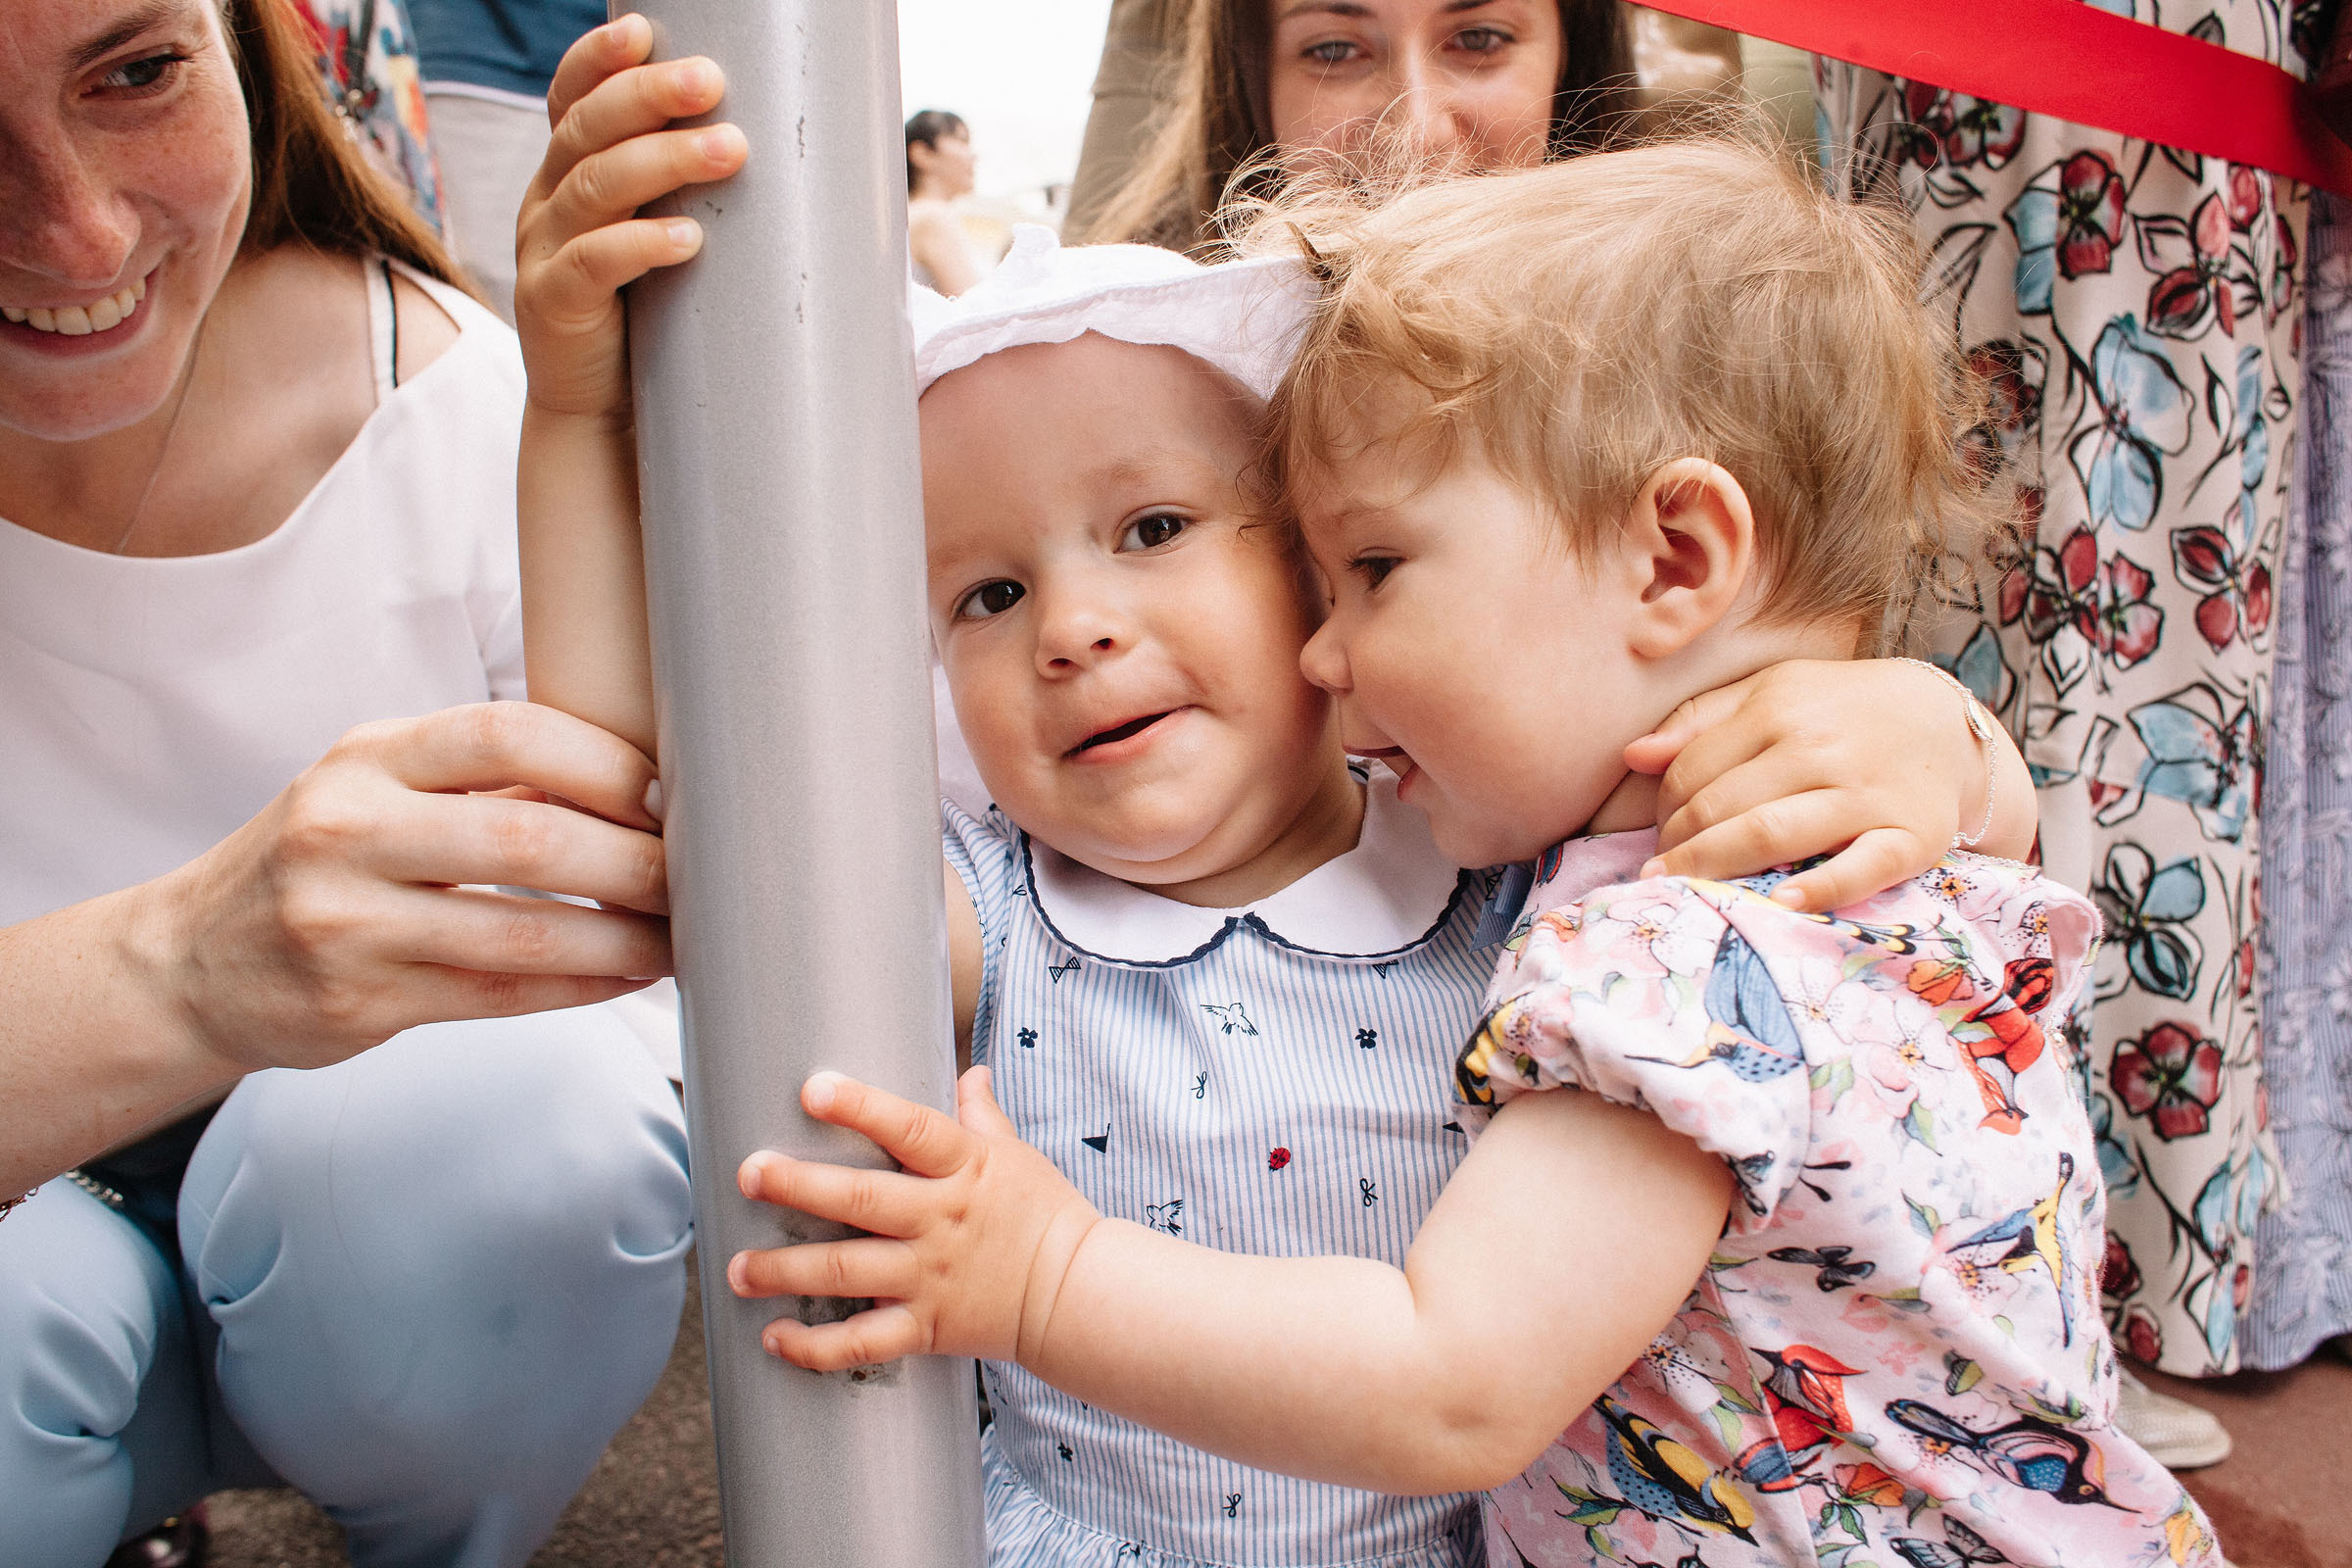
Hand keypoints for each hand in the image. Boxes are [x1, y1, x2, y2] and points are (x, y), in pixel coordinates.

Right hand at [149, 702, 669, 1073]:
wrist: (192, 962)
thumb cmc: (325, 861)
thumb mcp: (379, 791)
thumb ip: (488, 782)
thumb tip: (645, 784)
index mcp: (368, 756)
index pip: (508, 733)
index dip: (607, 761)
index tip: (672, 791)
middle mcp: (349, 829)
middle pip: (530, 837)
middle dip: (636, 861)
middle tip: (702, 875)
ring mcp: (348, 922)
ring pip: (524, 931)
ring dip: (625, 940)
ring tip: (683, 937)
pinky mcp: (359, 1003)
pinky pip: (500, 994)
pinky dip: (581, 986)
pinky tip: (629, 977)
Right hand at [515, 14, 747, 422]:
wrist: (602, 415)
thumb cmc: (652, 320)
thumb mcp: (669, 243)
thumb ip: (700, 200)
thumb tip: (810, 164)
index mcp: (570, 172)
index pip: (572, 98)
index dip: (599, 60)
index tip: (644, 30)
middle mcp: (547, 200)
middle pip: (588, 129)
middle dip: (648, 97)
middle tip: (711, 80)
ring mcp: (543, 252)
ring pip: (593, 186)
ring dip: (662, 162)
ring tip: (729, 150)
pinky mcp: (552, 306)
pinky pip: (592, 264)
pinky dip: (639, 245)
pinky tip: (686, 238)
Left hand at [728, 1068, 1101, 1371]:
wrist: (1078, 1295)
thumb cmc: (1046, 1215)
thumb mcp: (1018, 1156)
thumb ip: (982, 1116)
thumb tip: (970, 1071)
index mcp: (964, 1169)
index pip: (909, 1130)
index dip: (861, 1108)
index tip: (812, 1089)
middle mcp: (940, 1221)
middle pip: (860, 1201)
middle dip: (797, 1186)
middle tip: (748, 1174)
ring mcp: (929, 1277)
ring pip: (845, 1273)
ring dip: (784, 1271)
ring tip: (737, 1268)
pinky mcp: (926, 1328)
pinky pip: (861, 1344)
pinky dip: (814, 1347)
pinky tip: (775, 1338)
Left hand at [1624, 658, 2032, 911]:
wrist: (1947, 723)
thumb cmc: (1839, 712)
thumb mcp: (1773, 692)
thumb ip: (1700, 719)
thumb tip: (1634, 754)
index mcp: (1778, 709)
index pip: (1692, 770)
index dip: (1663, 809)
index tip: (1659, 834)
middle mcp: (1819, 749)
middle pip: (1722, 807)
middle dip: (1679, 846)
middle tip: (1661, 872)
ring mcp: (1866, 794)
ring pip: (1771, 834)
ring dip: (1715, 868)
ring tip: (1681, 892)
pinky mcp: (1911, 836)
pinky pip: (1860, 868)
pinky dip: (1820, 889)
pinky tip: (1781, 905)